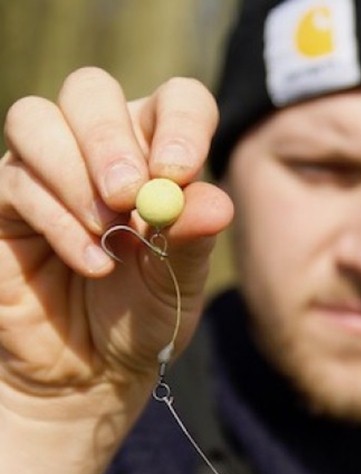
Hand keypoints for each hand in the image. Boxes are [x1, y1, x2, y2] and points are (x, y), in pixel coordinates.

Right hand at [0, 67, 231, 473]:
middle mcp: (100, 148)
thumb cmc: (145, 315)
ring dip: (74, 174)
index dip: (178, 122)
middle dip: (109, 140)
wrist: (93, 369)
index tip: (179, 170)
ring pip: (37, 120)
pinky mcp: (4, 203)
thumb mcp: (180, 281)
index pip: (173, 100)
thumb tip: (213, 202)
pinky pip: (15, 182)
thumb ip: (193, 239)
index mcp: (157, 152)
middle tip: (130, 195)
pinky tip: (93, 263)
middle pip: (91, 91)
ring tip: (110, 235)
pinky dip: (58, 221)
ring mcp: (46, 169)